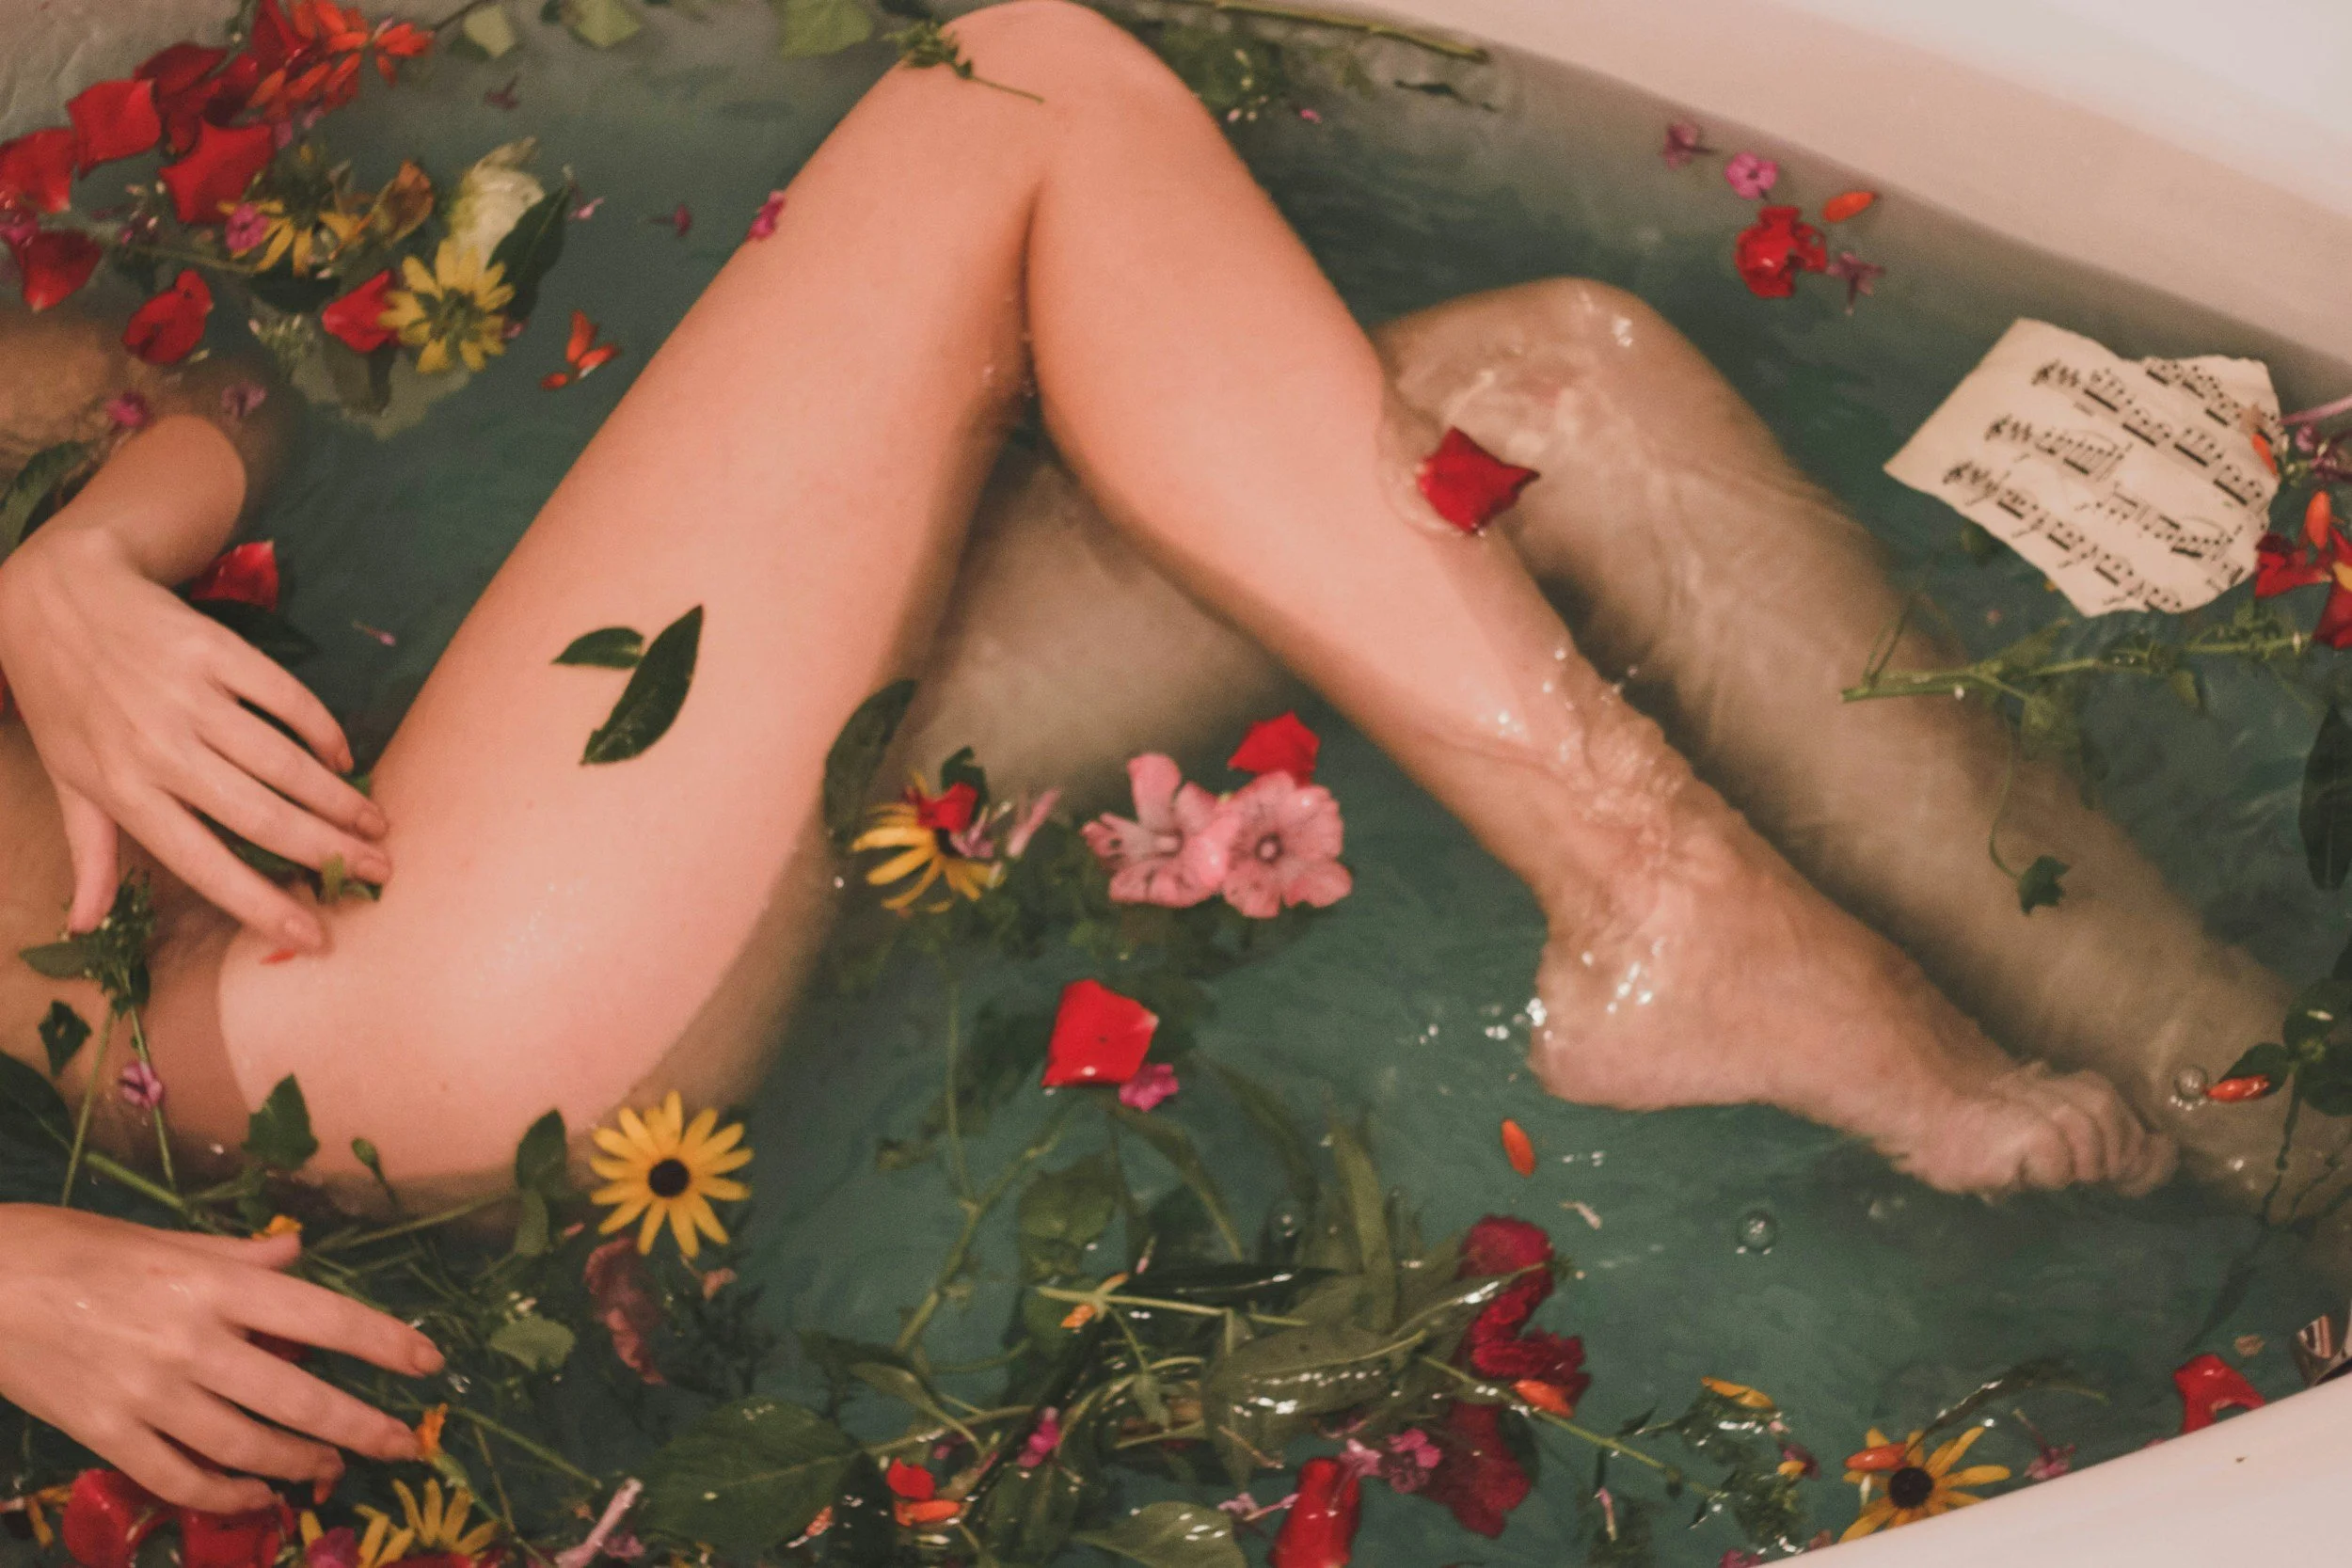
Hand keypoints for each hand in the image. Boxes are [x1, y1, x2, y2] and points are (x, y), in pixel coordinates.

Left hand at [0, 523, 389, 951]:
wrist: (54, 597)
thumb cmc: (62, 698)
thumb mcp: (65, 779)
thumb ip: (88, 851)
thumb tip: (84, 922)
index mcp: (124, 792)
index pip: (203, 864)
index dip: (263, 905)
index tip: (314, 936)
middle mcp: (160, 750)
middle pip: (261, 815)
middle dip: (329, 851)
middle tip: (379, 871)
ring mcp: (189, 698)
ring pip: (282, 762)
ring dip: (338, 798)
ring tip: (375, 823)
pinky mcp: (214, 651)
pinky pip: (285, 697)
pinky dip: (322, 730)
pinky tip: (343, 756)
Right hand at [0, 1206, 439, 1512]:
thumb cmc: (69, 1247)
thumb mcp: (159, 1236)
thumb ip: (235, 1253)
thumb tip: (297, 1250)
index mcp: (213, 1283)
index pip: (325, 1317)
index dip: (385, 1343)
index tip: (428, 1363)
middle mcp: (191, 1342)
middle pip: (298, 1397)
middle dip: (362, 1426)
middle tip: (406, 1443)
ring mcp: (147, 1394)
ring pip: (246, 1445)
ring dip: (299, 1463)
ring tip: (333, 1469)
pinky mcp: (104, 1434)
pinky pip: (179, 1476)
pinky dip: (225, 1493)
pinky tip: (255, 1496)